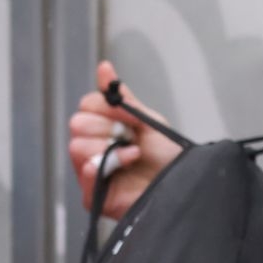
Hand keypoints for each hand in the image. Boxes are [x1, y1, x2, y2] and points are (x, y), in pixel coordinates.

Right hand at [67, 61, 183, 219]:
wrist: (185, 184)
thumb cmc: (169, 158)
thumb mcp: (149, 121)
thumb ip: (123, 99)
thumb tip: (104, 67)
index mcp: (104, 129)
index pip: (87, 105)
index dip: (108, 108)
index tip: (131, 117)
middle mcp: (93, 148)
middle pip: (77, 124)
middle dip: (107, 127)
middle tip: (131, 136)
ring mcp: (91, 171)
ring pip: (77, 146)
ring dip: (109, 147)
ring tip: (134, 154)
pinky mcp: (95, 195)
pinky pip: (86, 171)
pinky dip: (107, 163)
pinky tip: (128, 162)